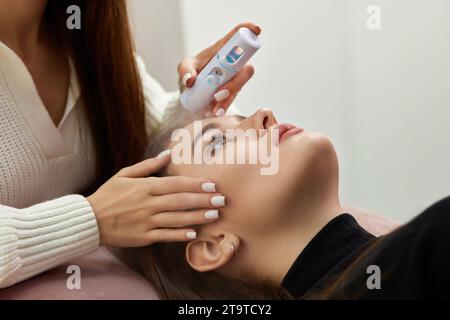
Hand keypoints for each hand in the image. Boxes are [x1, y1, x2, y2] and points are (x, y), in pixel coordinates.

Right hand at [87, 151, 224, 246]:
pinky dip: (180, 235)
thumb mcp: (125, 174)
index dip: (196, 184)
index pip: (176, 184)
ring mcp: (146, 221)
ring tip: (215, 215)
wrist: (89, 220)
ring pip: (177, 219)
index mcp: (145, 187)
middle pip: (181, 201)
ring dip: (198, 217)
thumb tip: (167, 154)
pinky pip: (165, 236)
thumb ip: (148, 166)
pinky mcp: (143, 237)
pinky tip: (194, 233)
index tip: (212, 185)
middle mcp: (148, 204)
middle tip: (221, 200)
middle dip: (204, 200)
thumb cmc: (108, 195)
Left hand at [178, 22, 261, 117]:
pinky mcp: (231, 94)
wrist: (189, 94)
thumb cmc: (190, 73)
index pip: (238, 36)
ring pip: (239, 88)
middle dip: (236, 82)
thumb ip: (185, 70)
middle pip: (246, 69)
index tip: (256, 30)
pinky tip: (213, 113)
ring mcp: (234, 79)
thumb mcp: (184, 68)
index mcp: (222, 50)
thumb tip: (190, 81)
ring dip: (227, 99)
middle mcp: (233, 64)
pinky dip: (222, 108)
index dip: (249, 30)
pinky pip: (231, 101)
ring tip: (213, 110)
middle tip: (218, 94)